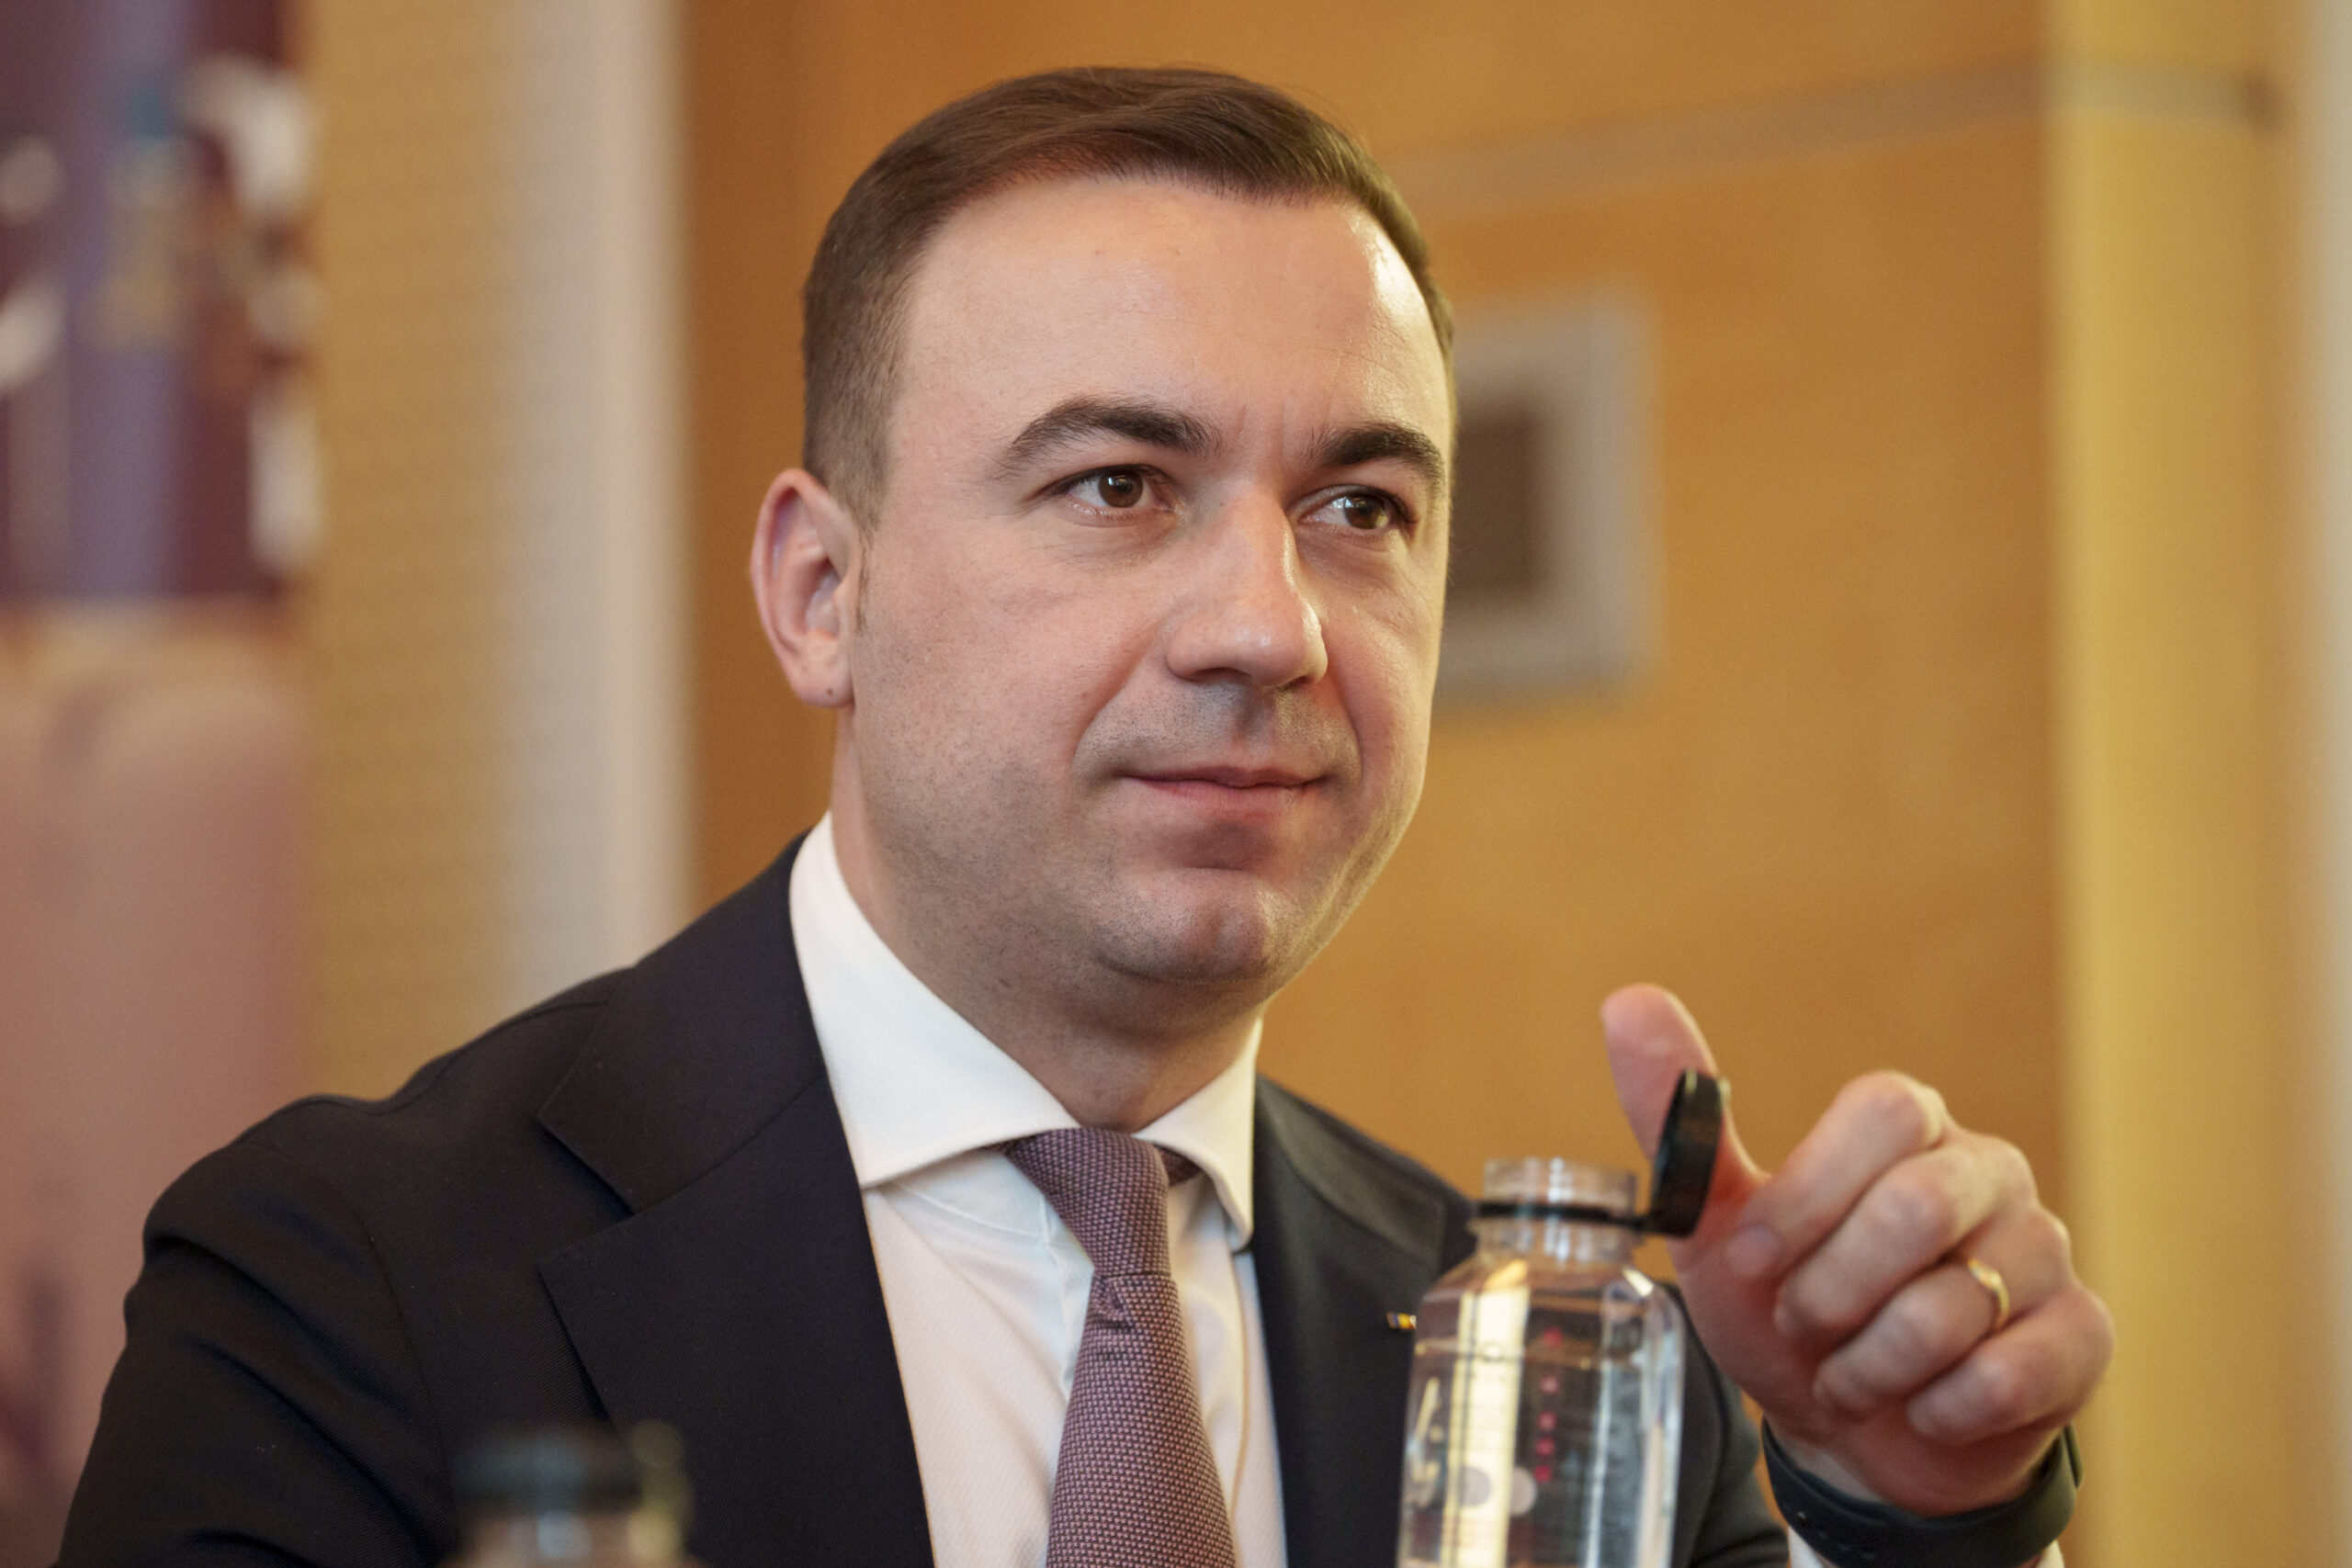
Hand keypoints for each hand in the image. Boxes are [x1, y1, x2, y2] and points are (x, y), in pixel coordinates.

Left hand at [1600, 985, 2112, 1516]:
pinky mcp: (2081, 1338)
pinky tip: (1921, 1407)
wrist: (1857, 1433)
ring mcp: (2044, 1252)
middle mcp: (1988, 1173)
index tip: (1751, 1261)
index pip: (1883, 1112)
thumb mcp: (1715, 1222)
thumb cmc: (1789, 1310)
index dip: (1808, 1195)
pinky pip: (2011, 1373)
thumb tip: (1628, 1001)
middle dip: (1832, 1292)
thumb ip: (1677, 1116)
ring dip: (1873, 1365)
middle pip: (1917, 1206)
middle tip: (1803, 1326)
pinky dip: (1938, 1408)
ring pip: (1956, 1306)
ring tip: (1852, 1373)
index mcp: (1908, 1128)